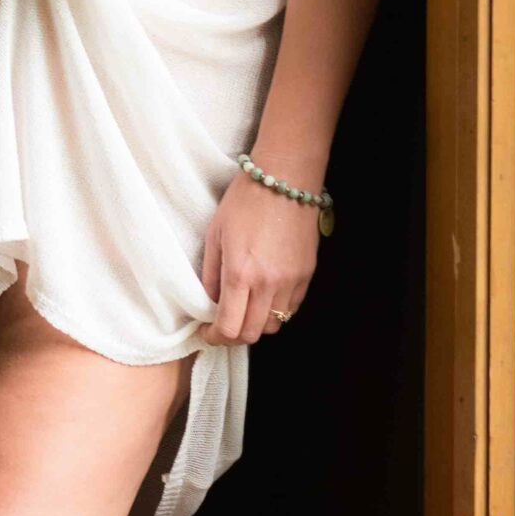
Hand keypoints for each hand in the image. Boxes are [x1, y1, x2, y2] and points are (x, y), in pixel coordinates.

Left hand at [198, 172, 319, 343]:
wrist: (285, 179)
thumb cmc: (245, 201)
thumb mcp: (215, 235)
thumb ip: (210, 274)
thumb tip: (210, 302)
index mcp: (240, 274)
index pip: (229, 327)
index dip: (215, 336)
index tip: (207, 331)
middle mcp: (268, 284)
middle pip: (252, 334)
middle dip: (233, 335)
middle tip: (222, 324)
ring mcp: (291, 281)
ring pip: (274, 325)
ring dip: (256, 323)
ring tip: (244, 308)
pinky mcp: (307, 275)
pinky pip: (290, 308)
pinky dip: (276, 310)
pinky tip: (264, 295)